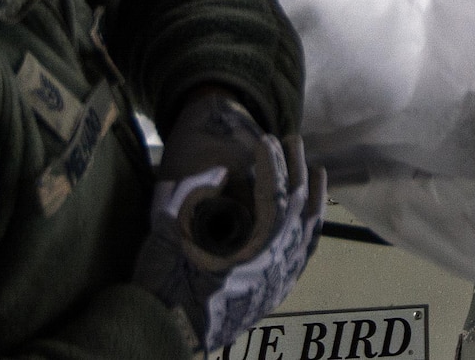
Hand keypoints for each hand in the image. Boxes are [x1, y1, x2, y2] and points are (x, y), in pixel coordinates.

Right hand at [134, 92, 325, 352]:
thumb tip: (220, 172)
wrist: (163, 334)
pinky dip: (312, 228)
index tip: (264, 139)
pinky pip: (304, 255)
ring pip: (308, 232)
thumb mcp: (165, 234)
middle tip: (289, 140)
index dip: (271, 165)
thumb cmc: (161, 285)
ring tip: (313, 168)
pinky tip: (313, 211)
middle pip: (297, 209)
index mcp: (247, 256)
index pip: (273, 199)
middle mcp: (272, 269)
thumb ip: (189, 197)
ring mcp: (278, 282)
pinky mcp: (275, 292)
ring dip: (312, 196)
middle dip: (294, 170)